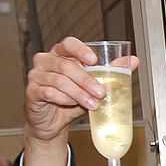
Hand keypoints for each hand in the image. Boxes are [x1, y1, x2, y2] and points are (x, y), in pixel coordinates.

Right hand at [24, 37, 139, 165]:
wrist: (53, 122)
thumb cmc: (72, 99)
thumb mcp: (93, 84)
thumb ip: (111, 71)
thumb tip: (133, 60)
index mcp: (61, 54)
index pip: (68, 44)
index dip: (81, 50)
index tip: (94, 60)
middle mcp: (46, 61)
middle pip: (67, 66)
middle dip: (87, 80)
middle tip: (101, 92)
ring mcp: (37, 76)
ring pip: (59, 80)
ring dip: (79, 93)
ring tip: (93, 103)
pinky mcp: (32, 91)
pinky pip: (49, 93)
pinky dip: (65, 100)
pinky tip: (73, 105)